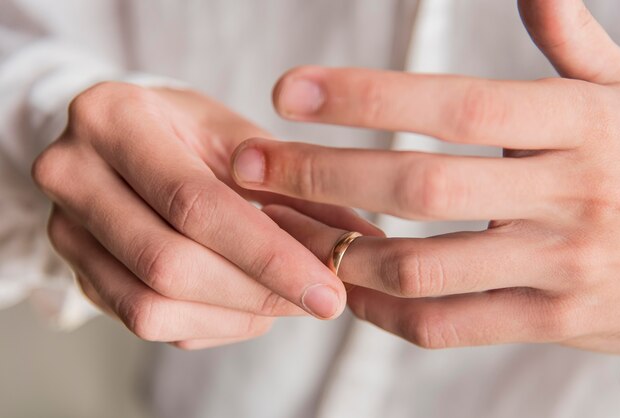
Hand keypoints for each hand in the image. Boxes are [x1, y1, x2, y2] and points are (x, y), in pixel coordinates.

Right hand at [32, 82, 378, 348]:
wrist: (122, 140)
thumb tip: (361, 241)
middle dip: (258, 292)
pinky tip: (248, 309)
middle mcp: (72, 175)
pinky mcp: (77, 273)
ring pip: (152, 307)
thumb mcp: (238, 137)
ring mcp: (65, 231)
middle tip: (323, 302)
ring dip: (236, 316)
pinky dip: (211, 325)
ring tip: (289, 302)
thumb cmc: (186, 130)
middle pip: (170, 263)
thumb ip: (295, 187)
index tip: (330, 287)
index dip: (268, 254)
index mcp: (112, 119)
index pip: (194, 203)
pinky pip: (145, 322)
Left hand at [231, 1, 619, 352]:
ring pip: (421, 267)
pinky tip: (348, 286)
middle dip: (320, 175)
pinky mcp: (551, 321)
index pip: (458, 106)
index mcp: (581, 124)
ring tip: (283, 227)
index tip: (288, 92)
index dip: (367, 98)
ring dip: (340, 250)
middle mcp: (568, 194)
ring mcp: (561, 267)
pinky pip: (445, 325)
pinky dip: (384, 310)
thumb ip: (576, 44)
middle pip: (419, 187)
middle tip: (247, 165)